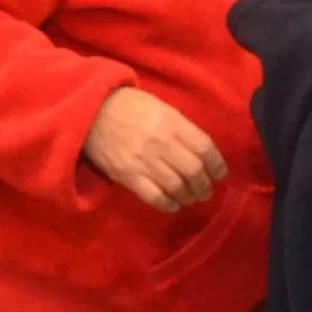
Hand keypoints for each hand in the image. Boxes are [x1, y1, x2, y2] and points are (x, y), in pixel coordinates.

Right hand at [82, 86, 226, 211]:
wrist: (91, 110)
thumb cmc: (129, 106)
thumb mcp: (161, 108)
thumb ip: (180, 128)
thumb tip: (199, 152)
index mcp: (171, 122)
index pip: (204, 147)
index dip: (217, 164)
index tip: (220, 174)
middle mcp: (161, 143)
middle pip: (193, 171)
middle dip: (204, 185)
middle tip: (206, 190)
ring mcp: (144, 161)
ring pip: (177, 187)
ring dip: (189, 197)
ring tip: (191, 198)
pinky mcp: (127, 176)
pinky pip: (154, 197)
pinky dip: (168, 205)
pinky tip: (174, 205)